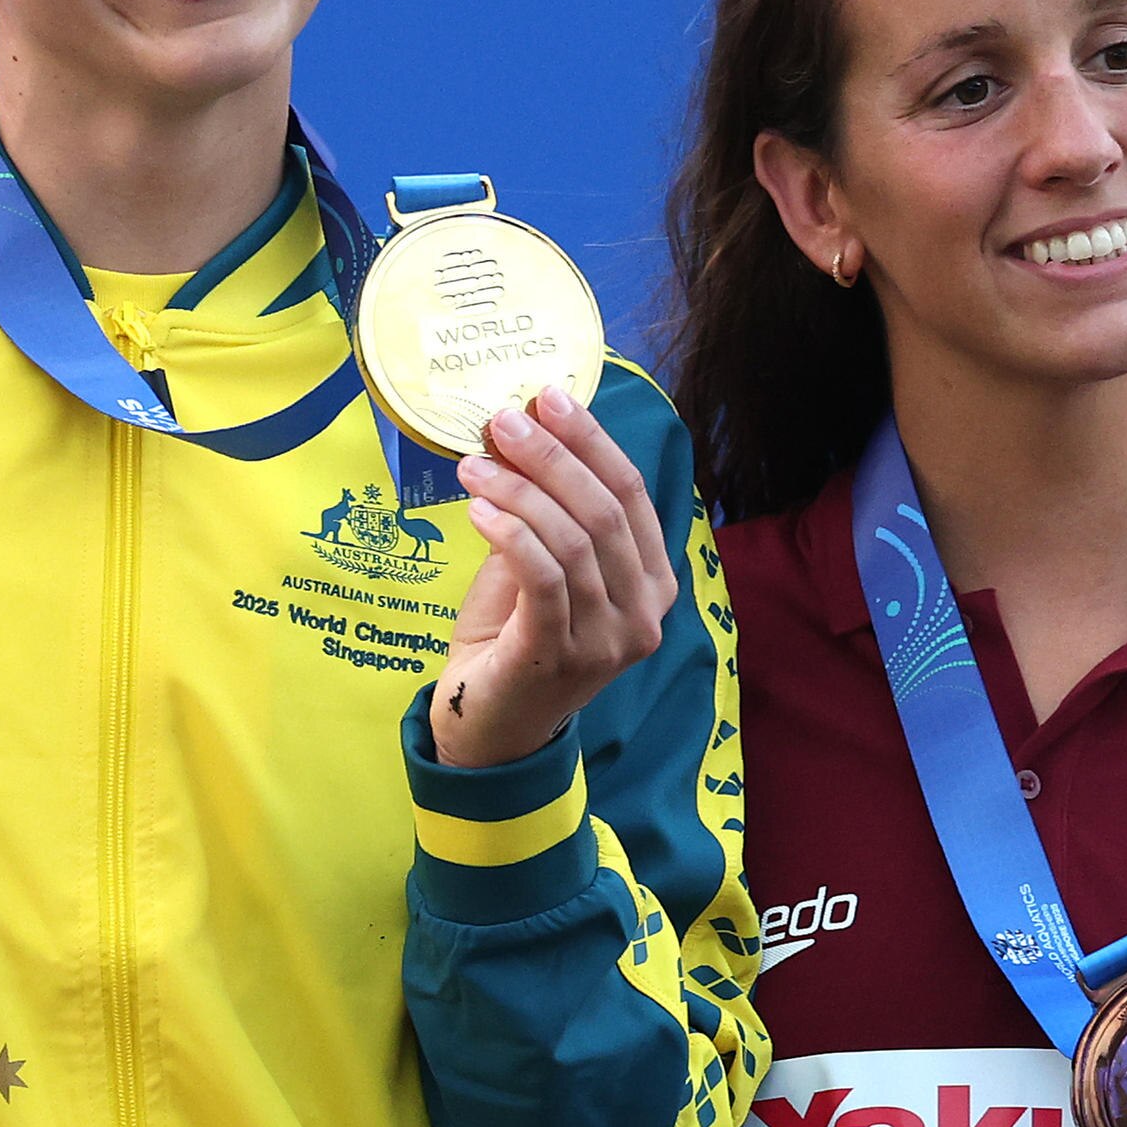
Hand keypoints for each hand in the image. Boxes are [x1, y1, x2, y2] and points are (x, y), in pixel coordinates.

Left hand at [432, 386, 673, 772]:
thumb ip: (546, 514)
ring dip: (519, 492)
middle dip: (552, 456)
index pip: (631, 493)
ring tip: (474, 466)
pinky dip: (511, 534)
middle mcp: (644, 613)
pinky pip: (542, 578)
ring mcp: (607, 640)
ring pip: (572, 540)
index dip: (591, 440)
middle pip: (605, 511)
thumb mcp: (541, 569)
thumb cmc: (516, 640)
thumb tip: (522, 436)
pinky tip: (478, 511)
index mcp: (653, 583)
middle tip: (503, 422)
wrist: (491, 728)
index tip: (547, 398)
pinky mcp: (561, 656)